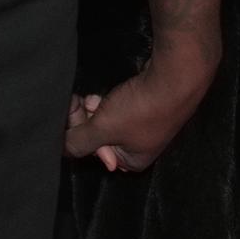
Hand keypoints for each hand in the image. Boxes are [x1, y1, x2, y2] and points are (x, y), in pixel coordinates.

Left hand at [65, 43, 216, 173]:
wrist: (176, 78)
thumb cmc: (140, 110)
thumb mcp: (103, 129)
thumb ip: (79, 142)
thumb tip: (63, 148)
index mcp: (132, 161)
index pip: (95, 153)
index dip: (81, 135)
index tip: (75, 117)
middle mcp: (141, 147)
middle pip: (103, 136)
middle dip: (88, 119)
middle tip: (81, 103)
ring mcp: (148, 125)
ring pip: (111, 118)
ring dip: (97, 107)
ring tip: (93, 97)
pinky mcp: (150, 105)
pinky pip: (122, 106)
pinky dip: (111, 100)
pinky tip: (108, 93)